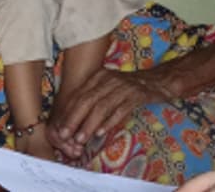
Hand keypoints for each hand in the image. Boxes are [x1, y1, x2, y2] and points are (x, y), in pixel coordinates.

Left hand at [48, 63, 178, 158]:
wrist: (155, 81)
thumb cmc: (127, 88)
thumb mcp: (107, 87)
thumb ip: (92, 99)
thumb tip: (72, 120)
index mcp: (99, 76)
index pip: (79, 95)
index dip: (67, 112)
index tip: (59, 128)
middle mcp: (109, 79)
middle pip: (87, 100)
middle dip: (74, 119)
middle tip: (64, 135)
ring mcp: (123, 87)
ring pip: (102, 107)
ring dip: (89, 124)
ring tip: (80, 139)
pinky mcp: (136, 95)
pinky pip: (120, 110)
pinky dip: (109, 122)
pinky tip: (101, 133)